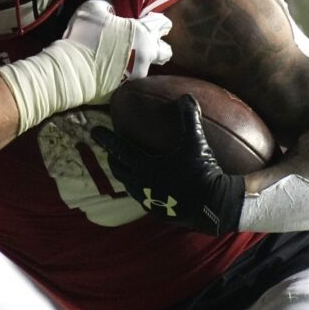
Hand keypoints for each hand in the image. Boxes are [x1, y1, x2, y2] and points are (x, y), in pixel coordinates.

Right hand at [64, 0, 171, 79]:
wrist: (72, 69)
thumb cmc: (83, 36)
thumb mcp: (92, 9)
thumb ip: (106, 5)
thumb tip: (111, 9)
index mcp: (141, 32)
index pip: (162, 24)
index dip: (158, 21)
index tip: (152, 20)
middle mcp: (145, 54)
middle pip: (166, 51)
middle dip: (160, 45)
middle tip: (148, 42)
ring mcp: (137, 74)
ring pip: (148, 66)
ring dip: (141, 61)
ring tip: (127, 58)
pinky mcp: (127, 88)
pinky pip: (132, 79)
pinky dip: (126, 74)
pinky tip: (115, 70)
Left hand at [90, 94, 244, 235]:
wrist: (214, 206)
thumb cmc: (201, 172)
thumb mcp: (196, 142)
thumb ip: (189, 118)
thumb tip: (187, 97)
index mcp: (145, 166)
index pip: (119, 149)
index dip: (106, 139)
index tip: (94, 131)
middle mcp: (141, 184)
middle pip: (119, 169)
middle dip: (112, 158)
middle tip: (110, 151)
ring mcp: (149, 201)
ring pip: (129, 186)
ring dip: (125, 175)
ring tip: (127, 168)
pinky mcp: (158, 213)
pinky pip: (143, 199)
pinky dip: (141, 189)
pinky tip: (149, 188)